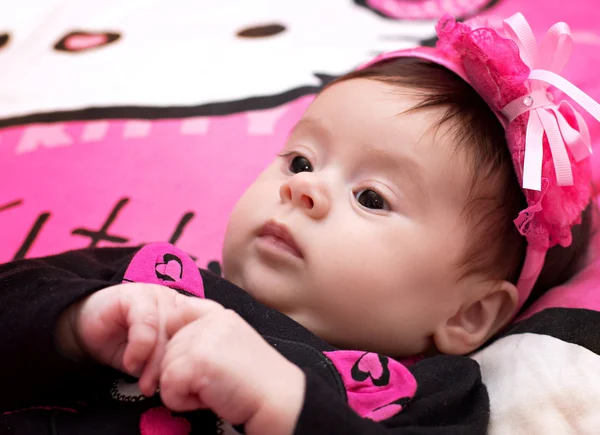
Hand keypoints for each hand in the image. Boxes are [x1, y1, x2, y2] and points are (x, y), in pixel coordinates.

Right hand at [55, 283, 216, 395]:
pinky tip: (130, 363)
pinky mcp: (135, 295)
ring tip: (146, 384)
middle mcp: (175, 302)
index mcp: (186, 314)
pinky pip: (145, 324)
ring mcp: (156, 295)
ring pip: (165, 332)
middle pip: (184, 335)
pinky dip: (138, 349)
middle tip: (164, 388)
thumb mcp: (153, 358)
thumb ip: (171, 361)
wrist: (85, 332)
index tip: (188, 380)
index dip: (198, 354)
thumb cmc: (125, 348)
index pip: (205, 329)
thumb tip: (190, 382)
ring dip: (155, 363)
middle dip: (173, 366)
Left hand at [159, 306, 305, 434]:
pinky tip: (210, 398)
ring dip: (184, 388)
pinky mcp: (198, 361)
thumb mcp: (231, 342)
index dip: (178, 339)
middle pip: (167, 347)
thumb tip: (170, 330)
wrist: (278, 399)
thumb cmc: (254, 379)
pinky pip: (168, 386)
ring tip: (215, 388)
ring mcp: (203, 339)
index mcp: (219, 314)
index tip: (200, 359)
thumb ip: (204, 332)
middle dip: (184, 371)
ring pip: (165, 368)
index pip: (178, 313)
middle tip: (215, 380)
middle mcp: (210, 320)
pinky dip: (183, 401)